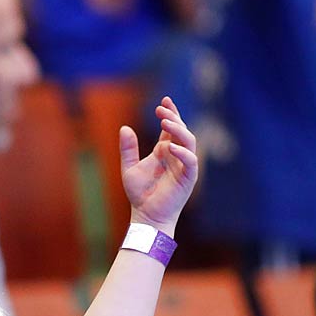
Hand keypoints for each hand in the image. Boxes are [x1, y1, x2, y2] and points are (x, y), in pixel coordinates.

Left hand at [119, 97, 197, 233]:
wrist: (146, 215)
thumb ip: (128, 148)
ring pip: (189, 141)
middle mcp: (176, 155)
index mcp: (164, 151)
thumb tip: (124, 128)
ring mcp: (184, 165)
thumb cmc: (140, 193)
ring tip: (165, 121)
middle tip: (161, 109)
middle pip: (181, 130)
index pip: (171, 127)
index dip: (171, 113)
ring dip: (179, 129)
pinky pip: (191, 161)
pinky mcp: (188, 177)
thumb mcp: (129, 167)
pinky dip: (182, 152)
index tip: (164, 100)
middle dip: (174, 117)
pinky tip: (169, 146)